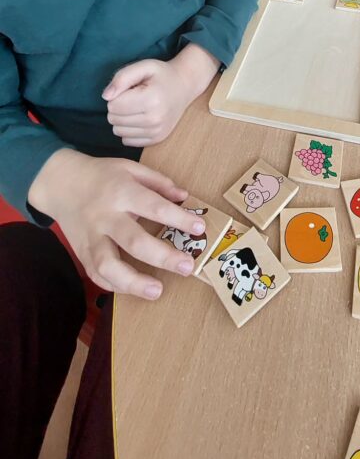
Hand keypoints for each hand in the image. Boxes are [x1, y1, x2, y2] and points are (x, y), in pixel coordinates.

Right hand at [27, 148, 205, 298]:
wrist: (60, 183)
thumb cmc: (101, 175)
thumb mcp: (129, 168)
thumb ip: (158, 182)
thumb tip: (184, 197)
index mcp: (121, 192)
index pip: (154, 207)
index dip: (179, 218)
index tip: (200, 228)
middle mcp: (105, 217)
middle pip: (133, 241)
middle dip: (163, 257)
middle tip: (188, 267)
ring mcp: (91, 238)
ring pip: (108, 265)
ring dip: (133, 282)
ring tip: (157, 291)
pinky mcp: (81, 252)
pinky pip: (96, 275)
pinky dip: (115, 286)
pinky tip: (134, 289)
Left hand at [103, 45, 220, 146]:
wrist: (185, 86)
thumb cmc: (161, 75)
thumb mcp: (143, 66)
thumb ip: (122, 78)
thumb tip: (106, 96)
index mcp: (151, 99)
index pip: (113, 105)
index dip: (116, 94)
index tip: (130, 89)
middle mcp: (155, 119)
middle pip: (114, 119)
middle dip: (118, 107)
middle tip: (133, 97)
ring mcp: (156, 132)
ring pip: (118, 131)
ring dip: (122, 119)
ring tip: (136, 107)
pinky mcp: (156, 140)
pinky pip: (127, 140)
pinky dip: (129, 129)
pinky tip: (139, 118)